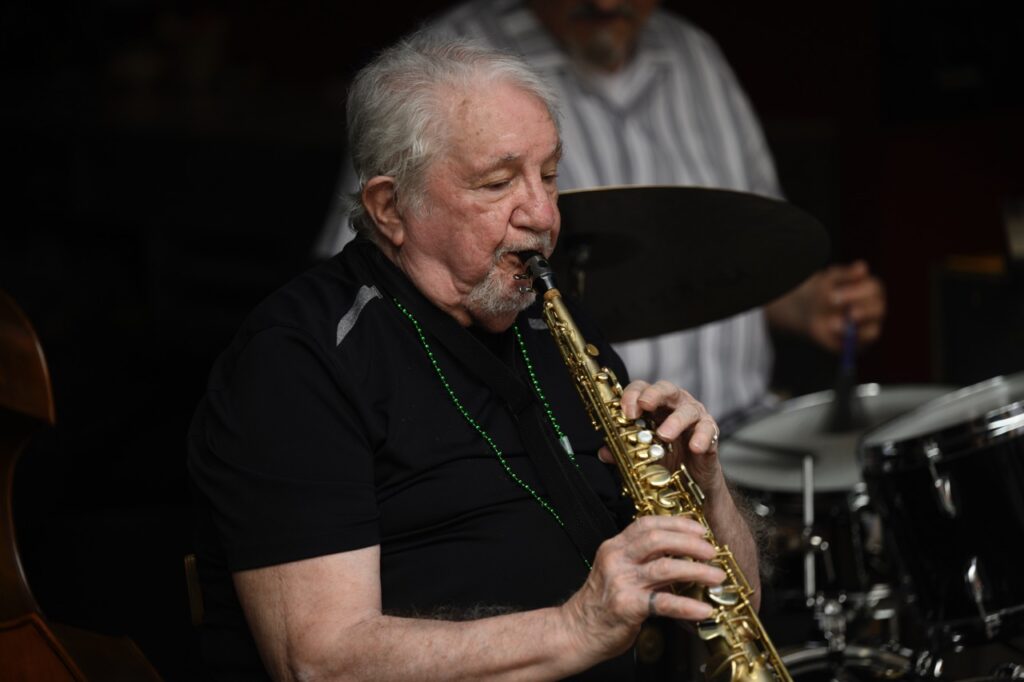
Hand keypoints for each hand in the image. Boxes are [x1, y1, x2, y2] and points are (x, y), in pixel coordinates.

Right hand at [560, 515, 725, 660]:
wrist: (577, 631)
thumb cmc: (600, 602)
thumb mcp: (617, 571)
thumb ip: (644, 560)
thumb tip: (681, 555)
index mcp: (614, 547)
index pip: (647, 524)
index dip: (676, 523)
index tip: (699, 528)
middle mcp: (616, 560)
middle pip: (657, 540)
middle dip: (690, 543)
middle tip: (711, 551)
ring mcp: (621, 582)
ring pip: (665, 568)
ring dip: (697, 571)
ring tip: (716, 577)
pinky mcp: (628, 607)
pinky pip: (664, 603)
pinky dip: (688, 606)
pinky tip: (704, 609)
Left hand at [599, 380, 722, 495]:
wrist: (692, 482)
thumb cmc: (666, 459)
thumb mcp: (642, 456)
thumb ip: (623, 452)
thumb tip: (604, 453)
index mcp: (655, 406)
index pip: (642, 389)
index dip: (632, 396)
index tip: (625, 411)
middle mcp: (675, 405)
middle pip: (666, 388)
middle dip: (654, 395)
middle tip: (644, 405)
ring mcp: (695, 416)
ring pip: (687, 410)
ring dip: (675, 421)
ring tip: (664, 435)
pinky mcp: (710, 432)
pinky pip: (708, 429)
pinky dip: (702, 437)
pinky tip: (695, 447)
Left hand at [766, 259, 885, 351]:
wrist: (805, 313)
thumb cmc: (820, 292)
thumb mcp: (827, 281)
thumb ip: (844, 274)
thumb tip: (862, 267)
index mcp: (870, 289)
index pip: (874, 288)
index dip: (855, 292)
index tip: (831, 297)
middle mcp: (874, 307)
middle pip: (879, 308)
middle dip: (859, 311)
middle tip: (836, 314)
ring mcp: (870, 326)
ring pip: (874, 329)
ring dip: (853, 328)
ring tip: (831, 324)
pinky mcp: (861, 343)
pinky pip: (862, 344)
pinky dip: (849, 340)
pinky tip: (834, 334)